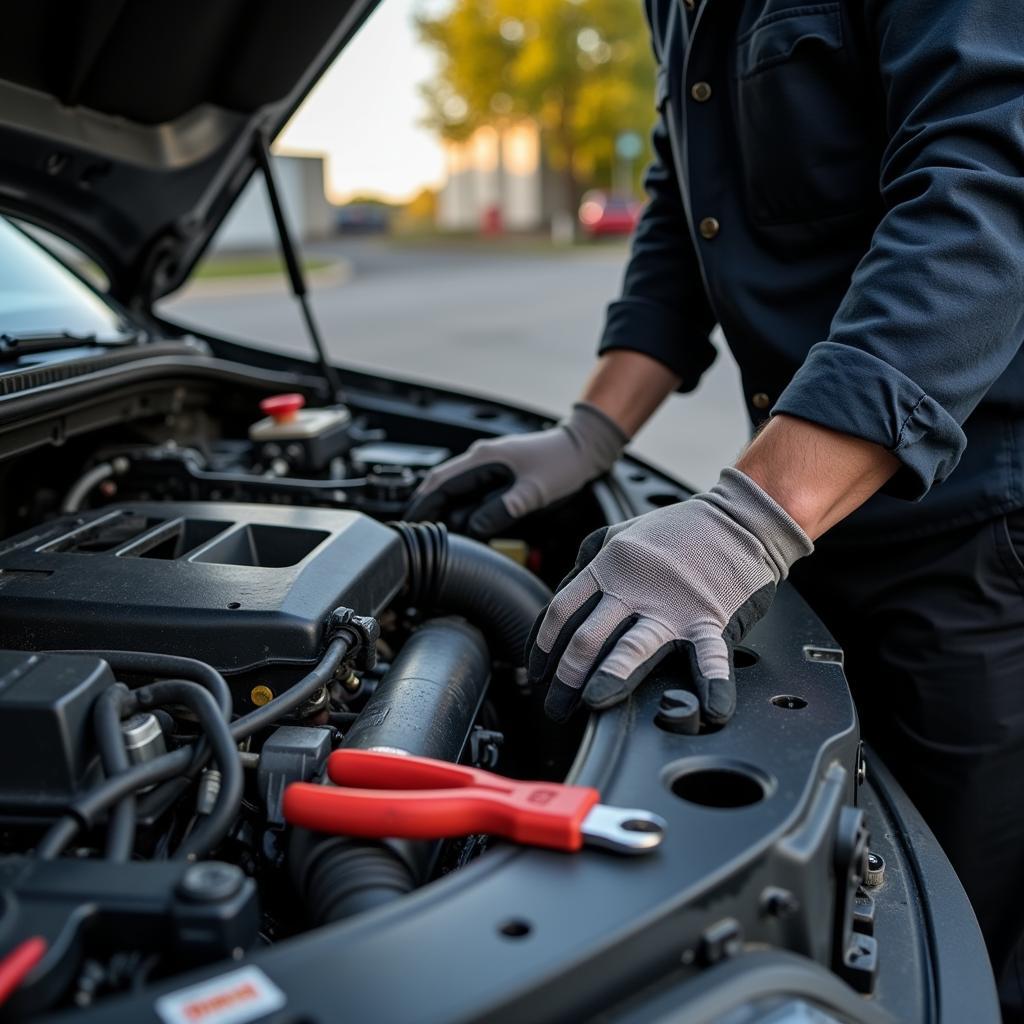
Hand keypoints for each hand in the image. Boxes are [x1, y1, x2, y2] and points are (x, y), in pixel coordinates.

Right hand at [406, 403, 626, 537]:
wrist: (584, 448)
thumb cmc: (562, 465)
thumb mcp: (532, 494)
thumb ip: (500, 511)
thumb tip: (471, 528)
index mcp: (483, 459)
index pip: (440, 485)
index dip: (423, 507)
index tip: (410, 526)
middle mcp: (481, 458)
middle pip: (440, 485)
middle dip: (425, 508)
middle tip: (414, 534)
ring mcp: (489, 464)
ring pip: (454, 487)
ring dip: (442, 508)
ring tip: (433, 532)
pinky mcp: (500, 472)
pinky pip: (470, 489)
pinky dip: (459, 505)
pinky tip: (460, 521)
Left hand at [528, 468, 812, 723]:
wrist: (739, 518)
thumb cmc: (680, 529)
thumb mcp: (622, 533)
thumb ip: (589, 563)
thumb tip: (562, 600)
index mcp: (610, 565)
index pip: (562, 611)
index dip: (544, 646)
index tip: (538, 672)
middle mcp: (635, 587)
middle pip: (587, 637)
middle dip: (566, 677)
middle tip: (556, 706)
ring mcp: (673, 606)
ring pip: (633, 646)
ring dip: (610, 679)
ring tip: (593, 703)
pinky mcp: (711, 619)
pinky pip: (711, 655)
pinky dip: (714, 684)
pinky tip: (711, 710)